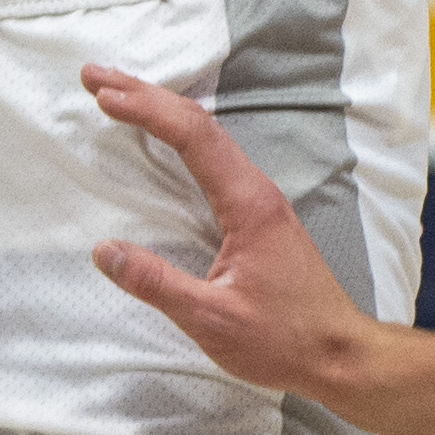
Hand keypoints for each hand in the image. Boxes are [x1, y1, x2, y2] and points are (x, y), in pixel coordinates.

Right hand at [84, 63, 378, 399]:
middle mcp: (256, 189)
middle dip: (143, 94)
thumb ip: (157, 284)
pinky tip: (161, 137)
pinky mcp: (259, 214)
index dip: (145, 109)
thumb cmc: (285, 341)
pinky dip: (177, 134)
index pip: (192, 136)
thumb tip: (103, 250)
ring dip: (160, 109)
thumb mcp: (213, 321)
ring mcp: (261, 199)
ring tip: (116, 95)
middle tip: (92, 77)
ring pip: (206, 135)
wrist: (341, 357)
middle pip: (197, 122)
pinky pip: (212, 155)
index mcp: (248, 204)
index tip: (102, 97)